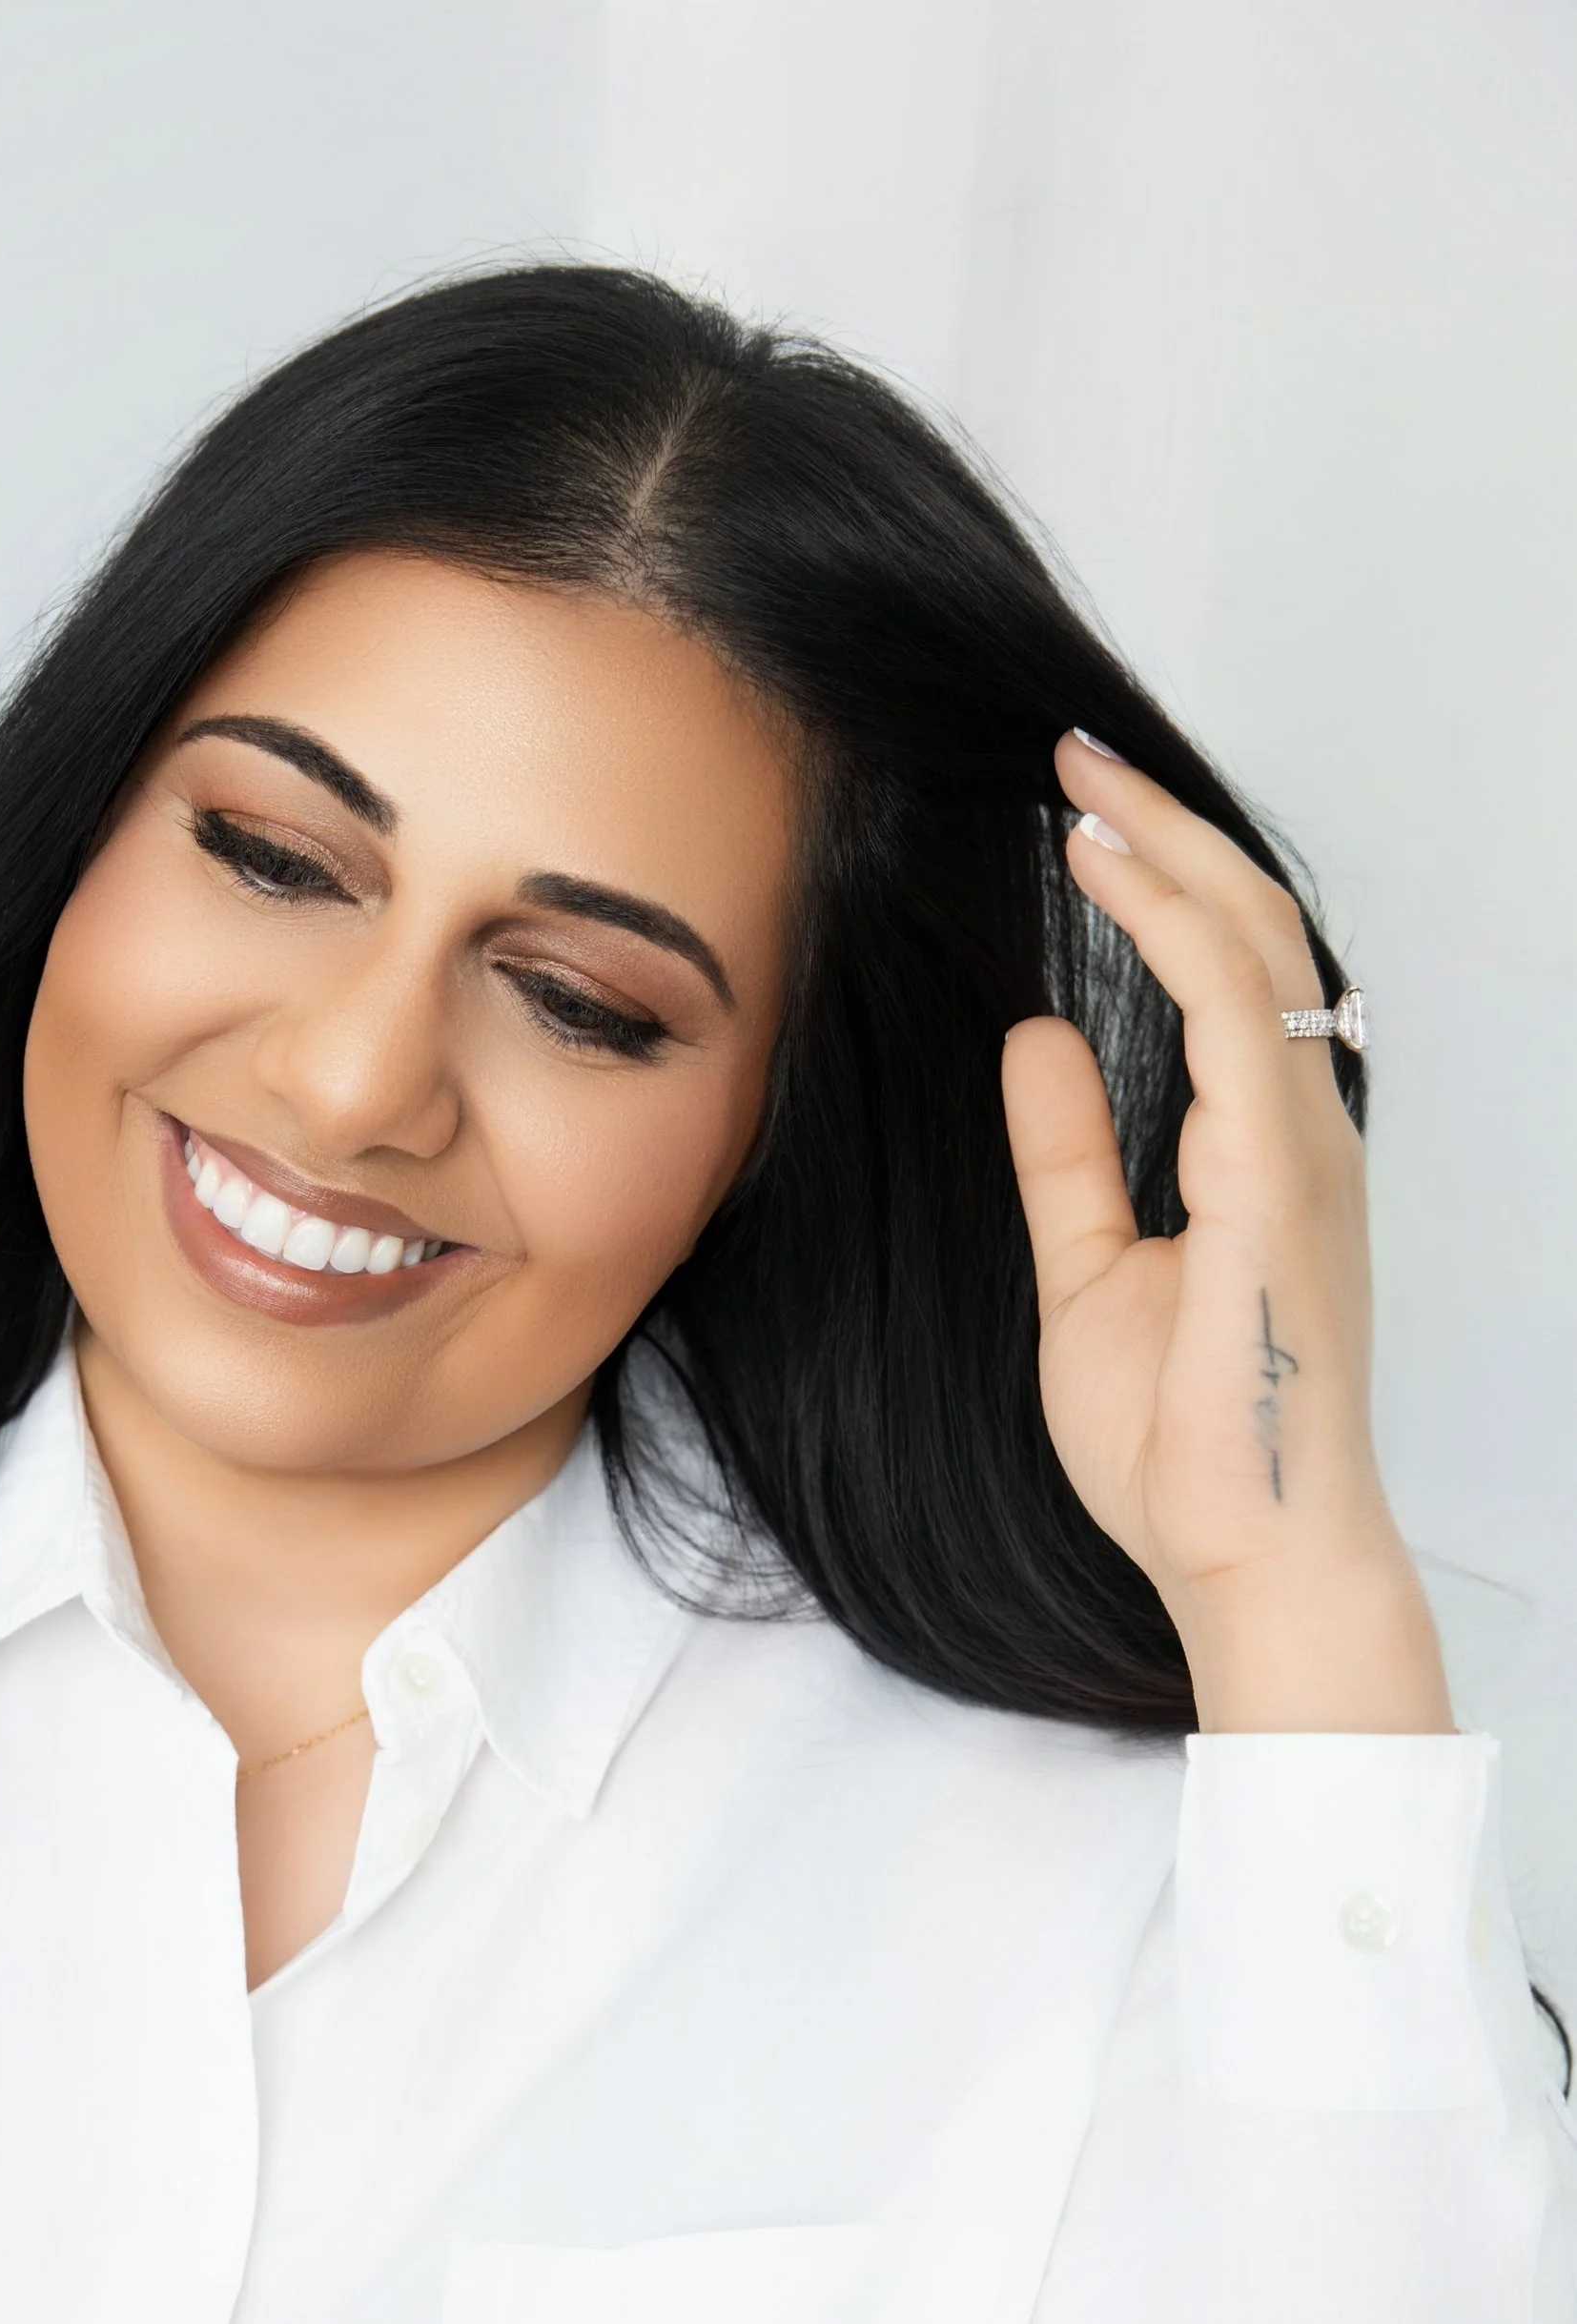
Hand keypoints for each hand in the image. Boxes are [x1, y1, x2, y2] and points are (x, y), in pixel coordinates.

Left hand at [1001, 732, 1450, 1733]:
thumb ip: (1069, 1156)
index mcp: (1265, 1154)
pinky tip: (1106, 874)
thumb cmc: (1184, 1444)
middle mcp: (1300, 1133)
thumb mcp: (1087, 1271)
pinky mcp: (1274, 1179)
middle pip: (1252, 932)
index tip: (1087, 818)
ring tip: (1084, 784)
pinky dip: (1171, 926)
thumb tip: (1036, 1041)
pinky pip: (1230, 1014)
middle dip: (1168, 832)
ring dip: (1167, 851)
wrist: (1236, 1552)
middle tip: (1077, 757)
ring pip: (1251, 946)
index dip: (1167, 883)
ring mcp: (1301, 1150)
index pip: (1232, 977)